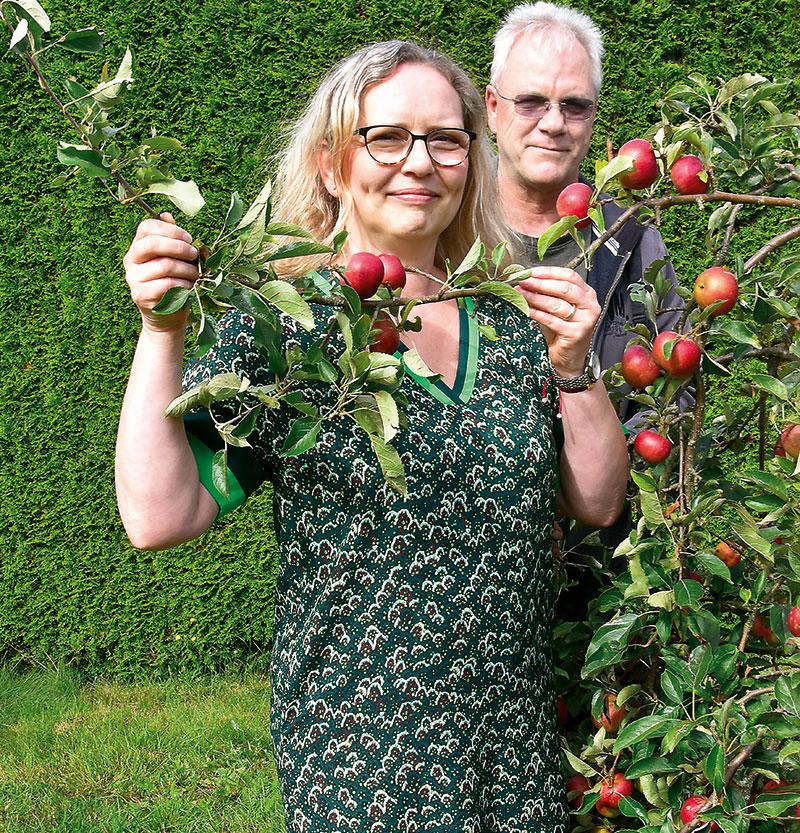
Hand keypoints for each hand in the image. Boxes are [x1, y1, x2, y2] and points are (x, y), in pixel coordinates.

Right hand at [123, 213, 198, 333]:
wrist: (167, 318)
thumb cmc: (174, 284)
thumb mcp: (175, 260)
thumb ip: (172, 240)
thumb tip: (167, 215)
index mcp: (138, 247)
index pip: (147, 227)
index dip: (171, 230)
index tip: (189, 238)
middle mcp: (131, 260)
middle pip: (152, 243)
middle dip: (178, 247)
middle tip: (194, 254)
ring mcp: (134, 278)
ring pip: (164, 265)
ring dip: (186, 269)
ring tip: (195, 275)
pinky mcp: (141, 295)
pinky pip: (167, 284)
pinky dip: (183, 284)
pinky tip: (189, 287)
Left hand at [516, 267, 599, 376]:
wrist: (569, 356)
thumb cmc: (562, 329)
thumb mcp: (559, 307)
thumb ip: (549, 293)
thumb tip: (527, 279)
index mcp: (587, 293)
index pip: (569, 276)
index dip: (549, 272)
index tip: (531, 271)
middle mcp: (589, 305)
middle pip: (564, 288)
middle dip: (540, 283)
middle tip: (523, 280)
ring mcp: (585, 320)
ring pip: (557, 304)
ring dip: (535, 297)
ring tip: (521, 292)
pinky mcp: (576, 334)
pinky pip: (552, 320)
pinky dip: (537, 313)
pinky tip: (526, 309)